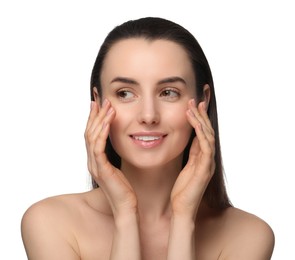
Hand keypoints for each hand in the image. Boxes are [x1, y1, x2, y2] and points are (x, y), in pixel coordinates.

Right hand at [84, 99, 136, 215]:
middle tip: (99, 99)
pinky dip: (102, 134)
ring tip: (107, 106)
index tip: (98, 104)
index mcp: (95, 160)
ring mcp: (95, 166)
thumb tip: (119, 143)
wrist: (126, 207)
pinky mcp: (102, 170)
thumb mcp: (118, 167)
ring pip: (92, 137)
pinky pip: (98, 148)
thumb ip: (113, 155)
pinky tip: (107, 123)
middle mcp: (92, 161)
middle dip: (94, 114)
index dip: (94, 118)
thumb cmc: (124, 188)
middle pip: (89, 132)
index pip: (91, 134)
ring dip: (99, 120)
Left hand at [170, 99, 214, 217]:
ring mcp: (208, 163)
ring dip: (201, 120)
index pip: (203, 134)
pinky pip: (205, 147)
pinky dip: (201, 133)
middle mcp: (208, 158)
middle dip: (202, 115)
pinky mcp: (205, 169)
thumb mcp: (185, 167)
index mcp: (202, 158)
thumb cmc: (182, 190)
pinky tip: (195, 122)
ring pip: (208, 136)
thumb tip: (188, 140)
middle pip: (207, 131)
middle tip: (196, 100)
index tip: (195, 105)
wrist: (182, 208)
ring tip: (194, 106)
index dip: (200, 119)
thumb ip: (190, 154)